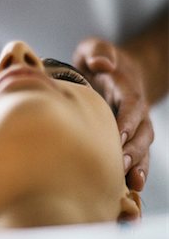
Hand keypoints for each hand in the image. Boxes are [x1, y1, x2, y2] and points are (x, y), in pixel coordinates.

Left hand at [73, 38, 153, 191]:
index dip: (128, 119)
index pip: (132, 105)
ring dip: (138, 165)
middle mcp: (135, 110)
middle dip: (133, 148)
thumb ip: (99, 51)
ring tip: (130, 182)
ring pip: (142, 148)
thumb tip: (102, 63)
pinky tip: (130, 190)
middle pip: (142, 131)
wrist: (116, 72)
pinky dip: (136, 172)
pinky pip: (137, 157)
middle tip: (120, 164)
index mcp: (127, 88)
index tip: (119, 134)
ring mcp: (135, 127)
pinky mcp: (128, 139)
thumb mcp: (95, 48)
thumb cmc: (99, 61)